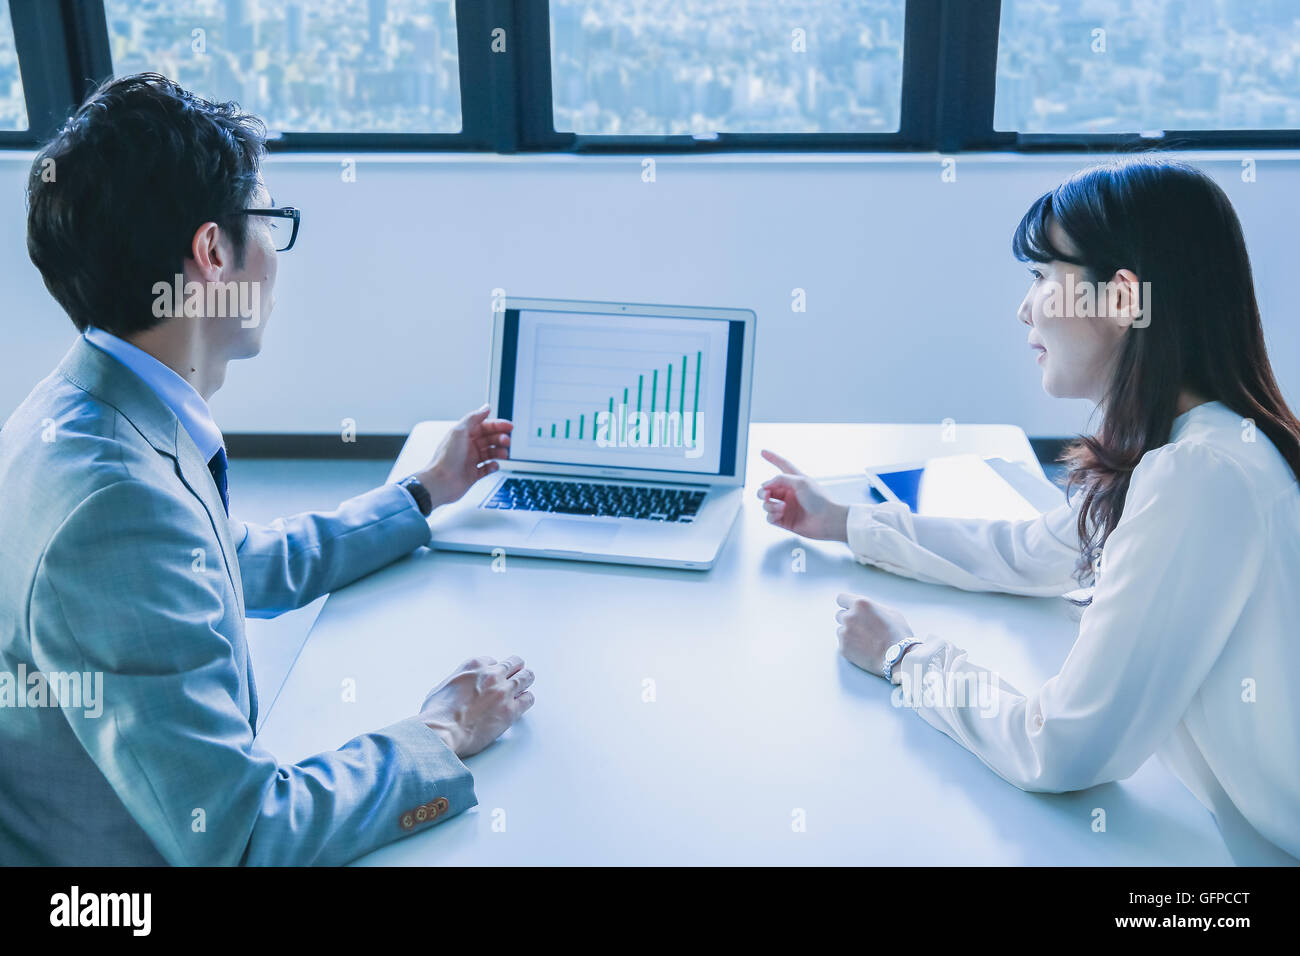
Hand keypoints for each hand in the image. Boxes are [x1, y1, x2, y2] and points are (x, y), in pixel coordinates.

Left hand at [416, 404, 511, 508]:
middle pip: (489, 439)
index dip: (497, 425)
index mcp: (463, 435)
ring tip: (504, 454)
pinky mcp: (473, 474)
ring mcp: (470, 460)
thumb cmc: (446, 458)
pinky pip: (487, 469)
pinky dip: (493, 467)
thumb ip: (473, 418)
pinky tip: (494, 466)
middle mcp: (467, 447)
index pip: (484, 426)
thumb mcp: (459, 431)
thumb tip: (485, 407)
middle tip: (507, 441)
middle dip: (500, 439)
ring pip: (490, 453)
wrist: (440, 482)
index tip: (509, 426)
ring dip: (499, 452)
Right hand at [419, 656, 534, 757]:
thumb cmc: (437, 714)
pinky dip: (526, 699)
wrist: (442, 732)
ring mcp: (503, 692)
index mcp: (474, 666)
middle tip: (516, 675)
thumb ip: (457, 682)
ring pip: (526, 677)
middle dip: (515, 669)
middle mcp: (492, 675)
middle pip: (514, 663)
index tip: (493, 677)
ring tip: (524, 685)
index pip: (492, 661)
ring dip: (525, 680)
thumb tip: (459, 689)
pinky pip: (528, 699)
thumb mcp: (442, 686)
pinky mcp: (510, 710)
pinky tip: (522, 703)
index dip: (493, 670)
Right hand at [756, 450, 849, 541]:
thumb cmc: (819, 499)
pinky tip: (781, 514)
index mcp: (794, 481)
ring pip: (766, 504)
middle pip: (766, 489)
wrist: (827, 519)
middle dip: (762, 492)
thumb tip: (766, 485)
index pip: (782, 466)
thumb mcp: (801, 482)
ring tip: (782, 507)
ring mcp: (786, 507)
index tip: (763, 451)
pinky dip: (772, 515)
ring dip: (769, 505)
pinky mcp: (784, 521)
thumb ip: (781, 479)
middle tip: (766, 495)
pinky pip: (769, 517)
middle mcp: (789, 494)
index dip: (772, 458)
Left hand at [835, 593, 913, 676]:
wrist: (899, 657)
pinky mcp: (843, 648)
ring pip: (841, 630)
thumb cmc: (898, 634)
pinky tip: (864, 649)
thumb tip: (866, 610)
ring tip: (865, 641)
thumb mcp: (890, 612)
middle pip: (840, 615)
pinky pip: (843, 644)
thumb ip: (873, 608)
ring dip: (849, 633)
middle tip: (861, 628)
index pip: (841, 598)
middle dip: (848, 620)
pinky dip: (851, 646)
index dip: (846, 604)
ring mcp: (844, 633)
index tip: (850, 609)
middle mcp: (849, 617)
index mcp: (860, 604)